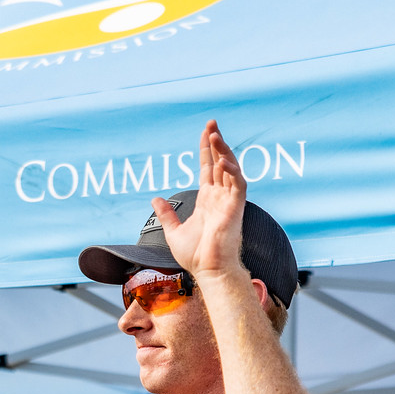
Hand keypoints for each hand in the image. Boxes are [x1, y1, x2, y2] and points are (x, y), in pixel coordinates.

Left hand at [151, 118, 245, 280]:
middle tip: (211, 122)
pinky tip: (223, 159)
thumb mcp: (173, 231)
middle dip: (216, 141)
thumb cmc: (196, 256)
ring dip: (223, 151)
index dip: (206, 149)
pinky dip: (232, 170)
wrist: (208, 271)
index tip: (205, 131)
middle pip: (220, 162)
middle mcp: (220, 197)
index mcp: (207, 200)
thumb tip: (155, 199)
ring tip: (214, 135)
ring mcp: (229, 201)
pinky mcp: (236, 208)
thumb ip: (166, 214)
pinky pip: (238, 183)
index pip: (208, 168)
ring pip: (230, 168)